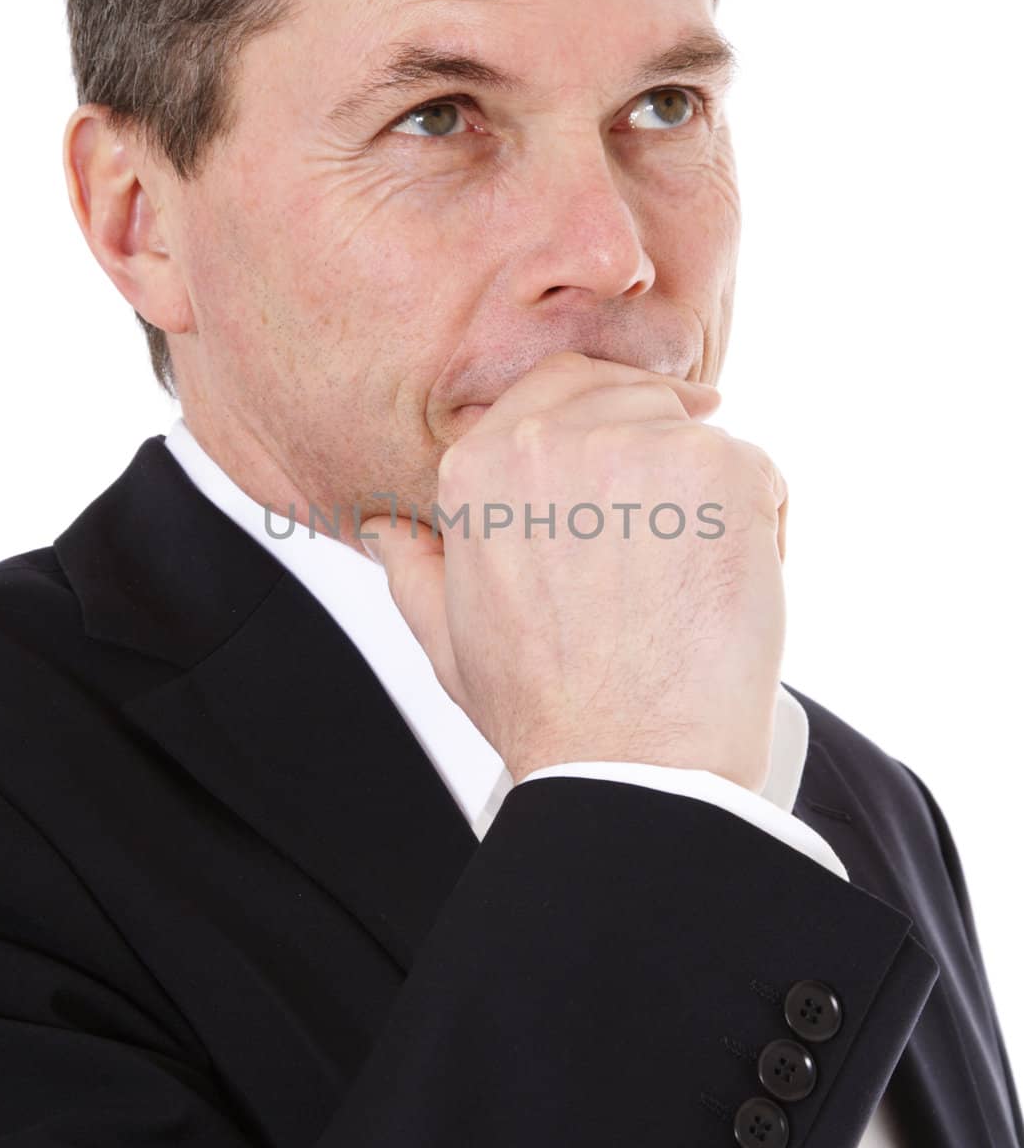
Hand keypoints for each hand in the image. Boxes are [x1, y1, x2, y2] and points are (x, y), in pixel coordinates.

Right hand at [360, 351, 787, 792]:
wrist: (631, 763)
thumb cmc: (546, 711)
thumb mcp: (445, 637)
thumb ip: (413, 566)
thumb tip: (385, 529)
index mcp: (480, 466)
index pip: (557, 384)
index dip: (603, 408)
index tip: (637, 437)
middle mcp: (553, 438)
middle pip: (634, 395)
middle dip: (661, 445)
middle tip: (680, 520)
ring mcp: (640, 447)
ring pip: (698, 436)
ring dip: (708, 494)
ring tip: (693, 578)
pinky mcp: (720, 469)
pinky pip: (757, 470)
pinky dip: (761, 522)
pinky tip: (732, 584)